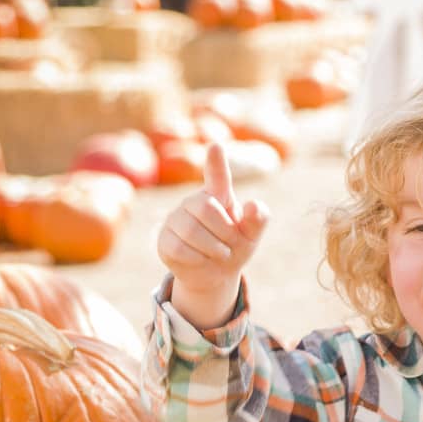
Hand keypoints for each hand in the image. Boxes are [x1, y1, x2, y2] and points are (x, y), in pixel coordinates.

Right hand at [157, 141, 268, 329]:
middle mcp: (192, 201)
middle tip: (230, 245)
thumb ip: (258, 220)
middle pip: (206, 208)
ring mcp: (175, 218)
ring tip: (218, 253)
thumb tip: (254, 205)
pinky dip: (197, 259)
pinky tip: (201, 259)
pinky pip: (179, 248)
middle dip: (224, 232)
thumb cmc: (233, 246)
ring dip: (213, 249)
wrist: (214, 274)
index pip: (217, 175)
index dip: (216, 161)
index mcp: (217, 194)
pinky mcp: (164, 238)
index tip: (216, 147)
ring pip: (191, 231)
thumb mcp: (250, 236)